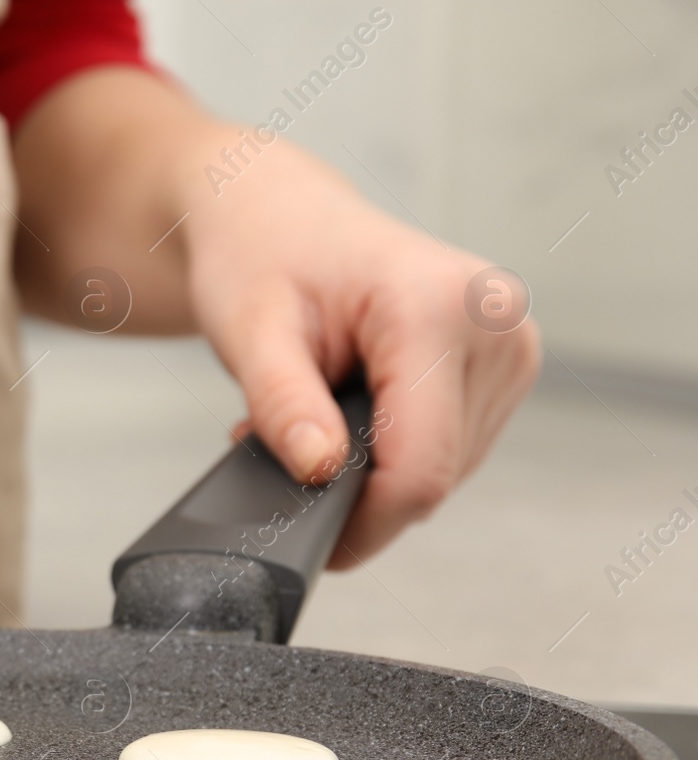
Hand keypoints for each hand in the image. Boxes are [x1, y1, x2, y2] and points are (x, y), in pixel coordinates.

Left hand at [175, 124, 539, 565]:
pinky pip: (450, 448)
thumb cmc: (261, 257)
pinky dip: (394, 450)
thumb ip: (283, 405)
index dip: (364, 524)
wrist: (280, 216)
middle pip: (435, 476)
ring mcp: (511, 345)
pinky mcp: (506, 365)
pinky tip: (349, 415)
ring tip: (313, 419)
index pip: (420, 467)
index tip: (310, 543)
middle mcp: (495, 323)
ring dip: (373, 470)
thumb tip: (320, 472)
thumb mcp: (250, 332)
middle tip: (285, 447)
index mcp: (438, 305)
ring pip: (445, 471)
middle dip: (356, 488)